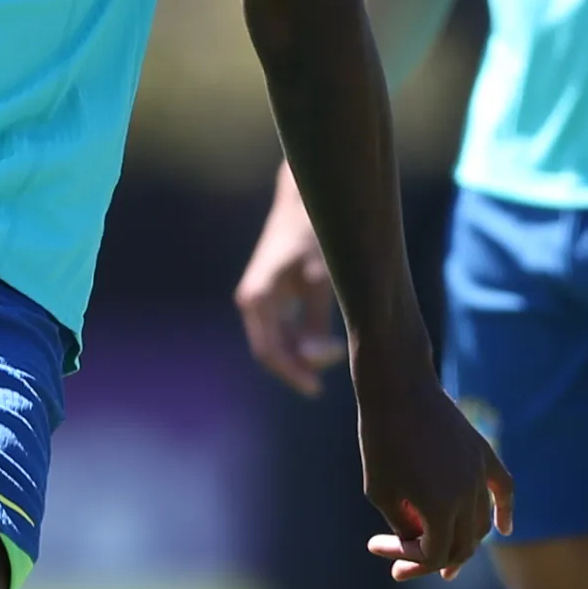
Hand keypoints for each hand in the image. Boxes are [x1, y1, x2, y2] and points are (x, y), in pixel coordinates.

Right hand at [233, 172, 344, 395]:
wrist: (304, 199)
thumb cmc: (315, 235)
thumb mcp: (321, 280)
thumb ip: (316, 321)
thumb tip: (314, 358)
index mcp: (258, 299)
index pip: (269, 352)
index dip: (292, 373)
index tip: (315, 389)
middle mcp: (253, 300)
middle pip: (271, 350)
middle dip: (299, 366)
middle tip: (330, 372)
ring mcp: (260, 297)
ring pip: (277, 340)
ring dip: (302, 353)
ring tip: (334, 353)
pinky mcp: (271, 292)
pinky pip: (282, 327)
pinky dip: (301, 339)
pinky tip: (326, 342)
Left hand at [356, 368, 511, 581]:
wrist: (398, 389)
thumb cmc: (380, 440)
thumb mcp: (379, 491)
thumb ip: (403, 524)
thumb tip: (420, 542)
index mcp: (439, 508)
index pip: (433, 555)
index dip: (406, 559)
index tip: (376, 545)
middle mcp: (467, 495)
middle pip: (460, 547)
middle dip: (429, 561)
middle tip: (401, 565)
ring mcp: (479, 474)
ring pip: (480, 525)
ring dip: (460, 543)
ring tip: (439, 552)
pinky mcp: (484, 454)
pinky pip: (503, 490)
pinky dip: (505, 512)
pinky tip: (504, 530)